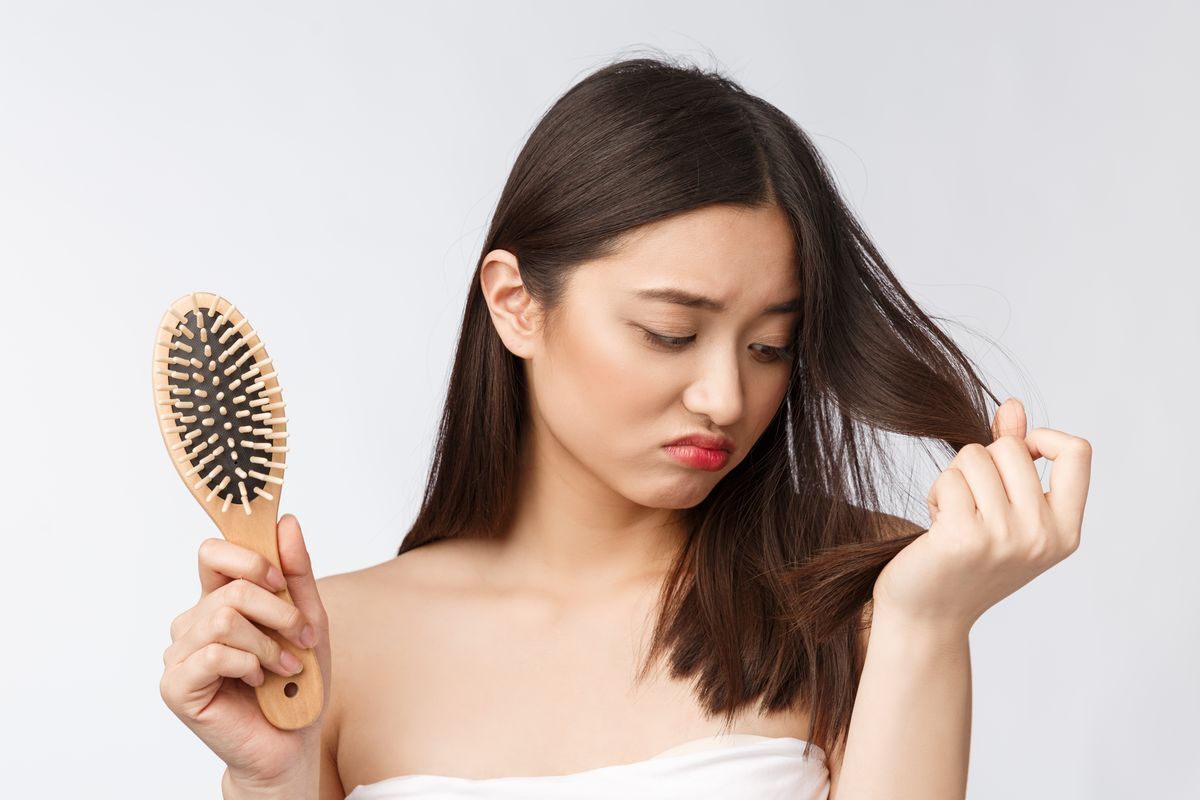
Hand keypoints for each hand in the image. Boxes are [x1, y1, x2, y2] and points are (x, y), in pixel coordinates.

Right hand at [159, 514, 332, 786]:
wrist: (291, 743)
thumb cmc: (296, 683)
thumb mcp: (308, 619)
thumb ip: (296, 573)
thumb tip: (286, 521)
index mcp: (219, 602)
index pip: (214, 553)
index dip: (248, 556)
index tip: (279, 578)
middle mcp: (194, 623)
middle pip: (230, 586)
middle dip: (277, 610)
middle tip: (300, 636)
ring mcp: (181, 654)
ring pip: (224, 617)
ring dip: (268, 643)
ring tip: (284, 667)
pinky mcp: (176, 685)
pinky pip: (214, 653)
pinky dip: (249, 664)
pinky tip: (259, 681)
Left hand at [871, 398, 1091, 633]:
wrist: (928, 615)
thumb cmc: (965, 561)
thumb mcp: (1003, 511)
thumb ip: (1014, 458)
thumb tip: (1012, 405)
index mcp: (1065, 531)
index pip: (1078, 451)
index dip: (1043, 438)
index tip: (1018, 454)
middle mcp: (1042, 536)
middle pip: (1011, 447)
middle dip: (980, 462)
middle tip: (969, 502)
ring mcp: (1006, 538)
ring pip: (974, 456)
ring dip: (953, 478)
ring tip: (951, 516)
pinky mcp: (965, 537)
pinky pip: (949, 477)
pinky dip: (936, 493)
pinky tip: (935, 525)